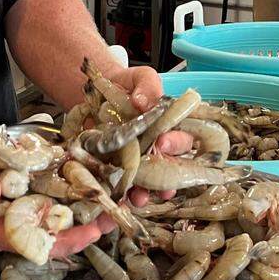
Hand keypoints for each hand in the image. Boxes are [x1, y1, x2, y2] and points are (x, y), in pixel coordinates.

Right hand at [0, 141, 103, 258]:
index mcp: (1, 232)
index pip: (40, 244)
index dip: (67, 240)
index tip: (91, 231)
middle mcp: (17, 222)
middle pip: (57, 231)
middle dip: (86, 224)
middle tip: (112, 213)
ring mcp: (24, 205)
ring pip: (60, 211)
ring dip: (84, 204)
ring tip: (110, 195)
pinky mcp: (28, 187)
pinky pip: (53, 190)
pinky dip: (72, 184)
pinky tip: (91, 173)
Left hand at [105, 65, 196, 205]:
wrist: (97, 93)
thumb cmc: (127, 85)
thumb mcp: (140, 77)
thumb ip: (147, 84)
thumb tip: (143, 101)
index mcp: (170, 127)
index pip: (182, 139)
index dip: (175, 143)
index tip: (162, 141)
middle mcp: (159, 148)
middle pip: (169, 168)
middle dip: (164, 177)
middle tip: (154, 180)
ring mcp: (139, 161)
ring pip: (149, 183)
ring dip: (146, 193)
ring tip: (139, 197)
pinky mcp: (119, 169)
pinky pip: (125, 187)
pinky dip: (122, 196)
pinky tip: (119, 202)